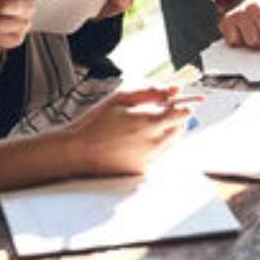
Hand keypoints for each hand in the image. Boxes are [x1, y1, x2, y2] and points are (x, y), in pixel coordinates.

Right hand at [61, 84, 195, 175]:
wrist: (77, 151)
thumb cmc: (96, 123)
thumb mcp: (121, 99)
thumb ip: (151, 92)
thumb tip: (174, 90)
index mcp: (148, 124)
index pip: (181, 114)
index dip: (182, 105)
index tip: (181, 101)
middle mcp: (152, 144)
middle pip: (180, 129)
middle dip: (175, 118)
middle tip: (160, 111)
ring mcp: (147, 159)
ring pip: (170, 142)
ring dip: (165, 131)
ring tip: (141, 126)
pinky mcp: (141, 170)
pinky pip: (157, 155)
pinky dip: (153, 145)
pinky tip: (134, 140)